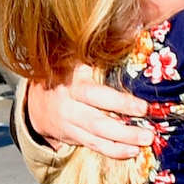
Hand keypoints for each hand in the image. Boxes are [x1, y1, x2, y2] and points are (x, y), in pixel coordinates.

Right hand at [26, 64, 152, 157]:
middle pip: (97, 121)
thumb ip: (102, 53)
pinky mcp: (72, 136)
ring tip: (143, 144)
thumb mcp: (78, 59)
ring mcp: (70, 123)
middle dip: (124, 130)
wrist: (35, 100)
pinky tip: (130, 152)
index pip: (96, 94)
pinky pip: (93, 146)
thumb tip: (134, 30)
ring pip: (96, 137)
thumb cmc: (66, 73)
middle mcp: (70, 104)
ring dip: (121, 144)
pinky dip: (112, 151)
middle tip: (148, 133)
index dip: (119, 102)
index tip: (142, 107)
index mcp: (74, 81)